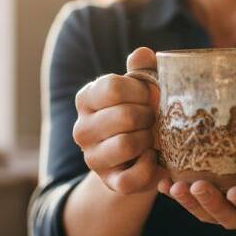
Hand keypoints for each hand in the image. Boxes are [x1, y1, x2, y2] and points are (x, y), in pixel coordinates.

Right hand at [72, 47, 165, 193]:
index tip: (148, 95)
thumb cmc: (142, 111)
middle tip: (154, 119)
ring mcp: (92, 157)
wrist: (143, 153)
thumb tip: (141, 54)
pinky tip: (151, 157)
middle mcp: (82, 128)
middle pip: (124, 116)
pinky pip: (131, 178)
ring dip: (149, 140)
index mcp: (87, 98)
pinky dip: (149, 167)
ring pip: (127, 145)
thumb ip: (142, 69)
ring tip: (152, 137)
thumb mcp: (143, 87)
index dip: (140, 90)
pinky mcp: (109, 182)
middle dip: (149, 117)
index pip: (112, 87)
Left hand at [157, 137, 235, 228]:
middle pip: (226, 217)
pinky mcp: (207, 201)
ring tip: (172, 187)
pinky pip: (189, 202)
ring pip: (204, 213)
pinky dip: (173, 194)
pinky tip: (158, 181)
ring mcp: (225, 210)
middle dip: (210, 204)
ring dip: (187, 202)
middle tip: (197, 186)